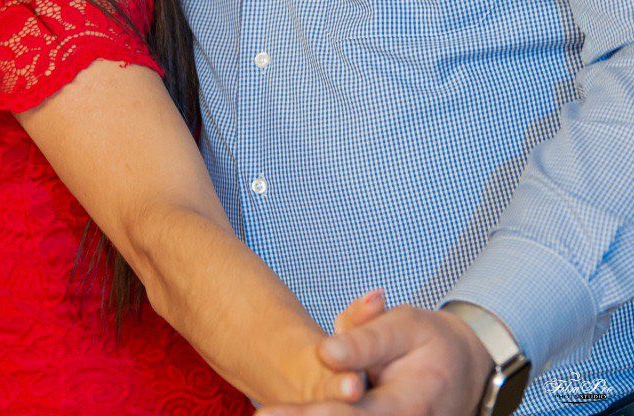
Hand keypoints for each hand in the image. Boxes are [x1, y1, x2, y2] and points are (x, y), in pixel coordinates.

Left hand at [262, 305, 492, 415]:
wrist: (468, 368)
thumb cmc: (431, 341)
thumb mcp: (404, 326)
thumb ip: (364, 339)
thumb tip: (324, 352)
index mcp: (407, 405)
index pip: (349, 414)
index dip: (308, 415)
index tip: (264, 413)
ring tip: (266, 414)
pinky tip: (291, 413)